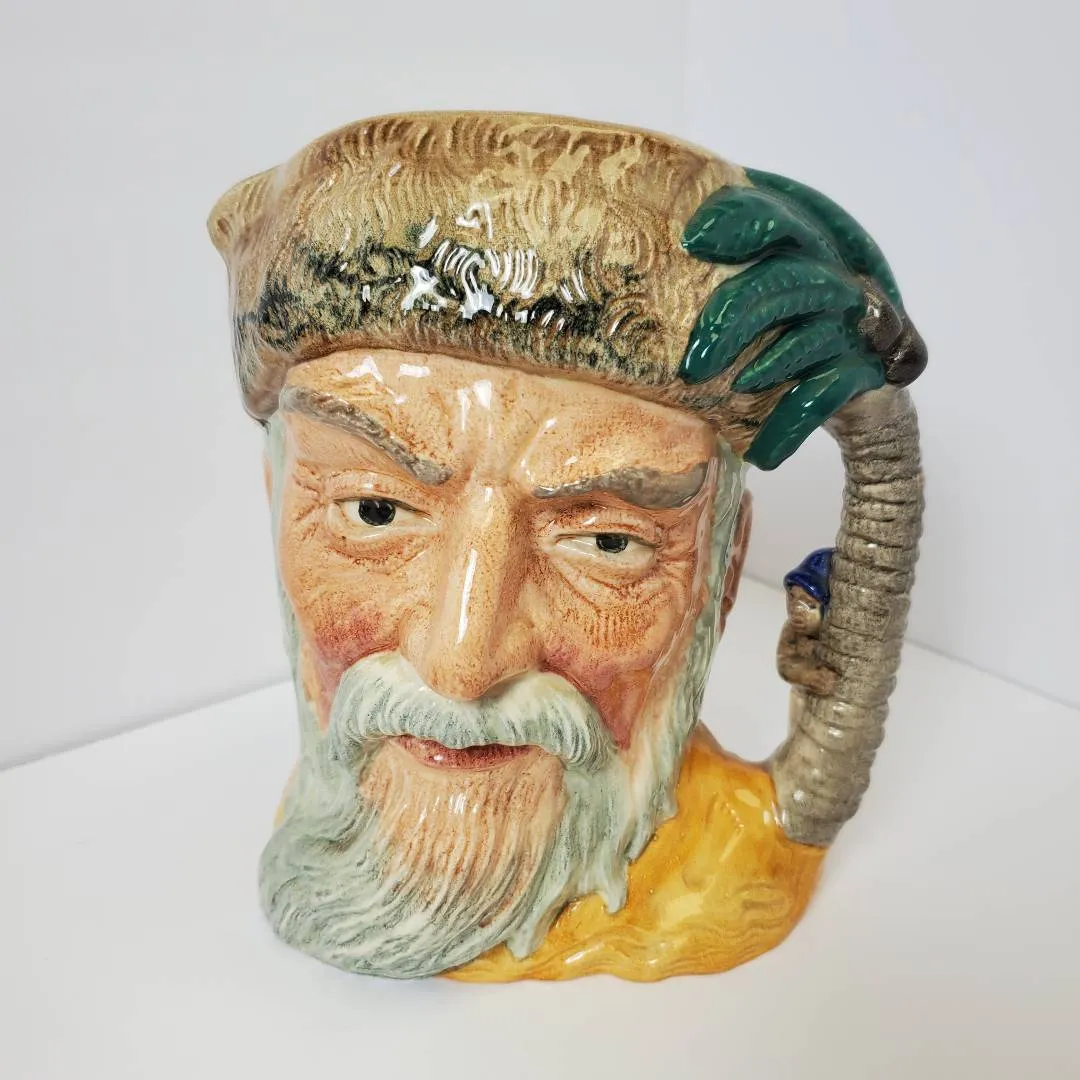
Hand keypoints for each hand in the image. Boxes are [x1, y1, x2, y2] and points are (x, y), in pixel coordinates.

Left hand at [680, 168, 926, 469]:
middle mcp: (833, 279)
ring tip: (721, 393)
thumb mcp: (750, 294)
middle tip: (690, 364)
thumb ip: (703, 277)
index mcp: (804, 246)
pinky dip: (791, 422)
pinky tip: (760, 453)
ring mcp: (852, 326)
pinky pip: (827, 395)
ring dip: (764, 364)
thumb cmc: (782, 329)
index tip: (694, 237)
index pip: (780, 217)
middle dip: (736, 314)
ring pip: (812, 334)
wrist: (858, 386)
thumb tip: (610, 278)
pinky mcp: (864, 372)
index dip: (743, 219)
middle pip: (789, 279)